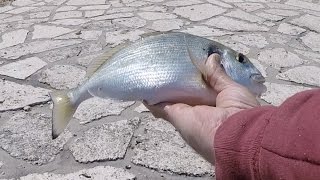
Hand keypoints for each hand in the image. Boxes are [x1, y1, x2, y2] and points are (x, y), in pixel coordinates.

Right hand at [144, 54, 259, 163]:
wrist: (235, 135)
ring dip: (162, 87)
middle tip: (168, 64)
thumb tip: (212, 57)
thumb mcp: (231, 89)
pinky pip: (159, 106)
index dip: (193, 77)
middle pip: (183, 93)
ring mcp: (185, 113)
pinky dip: (151, 98)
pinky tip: (145, 86)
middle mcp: (199, 108)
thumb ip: (218, 76)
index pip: (200, 88)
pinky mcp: (174, 114)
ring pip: (170, 98)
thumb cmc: (239, 111)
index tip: (187, 65)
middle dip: (176, 81)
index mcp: (214, 102)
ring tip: (154, 70)